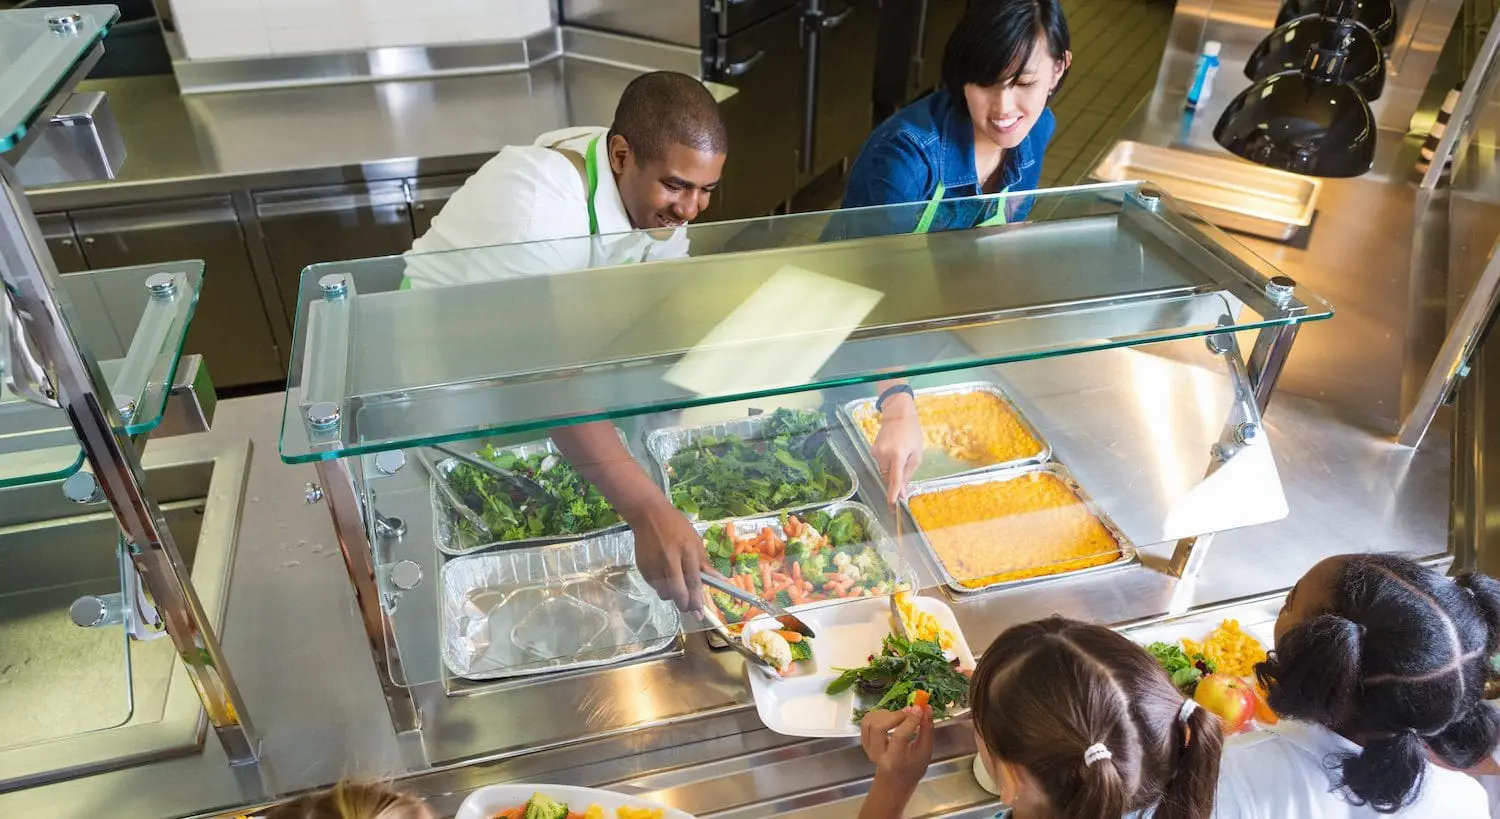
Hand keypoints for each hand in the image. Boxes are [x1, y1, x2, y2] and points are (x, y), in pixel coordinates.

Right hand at [626, 501, 706, 611]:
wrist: (649, 515)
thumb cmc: (677, 527)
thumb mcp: (695, 541)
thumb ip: (704, 564)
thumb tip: (720, 580)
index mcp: (687, 551)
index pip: (693, 581)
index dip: (697, 600)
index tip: (699, 614)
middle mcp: (670, 559)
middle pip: (677, 591)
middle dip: (684, 604)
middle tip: (687, 607)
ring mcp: (654, 564)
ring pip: (664, 593)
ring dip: (672, 596)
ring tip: (675, 586)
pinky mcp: (642, 567)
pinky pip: (653, 586)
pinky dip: (661, 587)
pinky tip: (664, 577)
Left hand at [859, 707, 933, 792]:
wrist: (894, 780)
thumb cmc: (913, 768)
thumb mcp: (925, 752)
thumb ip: (927, 730)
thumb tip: (926, 708)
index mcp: (895, 760)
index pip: (899, 737)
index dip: (910, 721)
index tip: (919, 709)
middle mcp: (877, 754)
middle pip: (879, 727)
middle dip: (896, 715)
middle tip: (910, 711)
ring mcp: (868, 747)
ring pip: (870, 721)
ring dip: (886, 714)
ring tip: (900, 716)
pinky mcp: (864, 741)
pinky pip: (866, 721)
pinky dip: (878, 715)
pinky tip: (889, 718)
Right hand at [871, 392, 922, 506]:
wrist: (898, 414)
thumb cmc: (911, 432)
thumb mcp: (916, 453)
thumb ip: (909, 473)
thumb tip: (902, 490)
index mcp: (897, 455)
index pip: (894, 479)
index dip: (893, 493)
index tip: (892, 505)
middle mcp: (884, 454)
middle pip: (888, 477)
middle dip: (895, 480)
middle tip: (904, 471)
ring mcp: (876, 452)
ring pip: (883, 471)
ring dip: (891, 470)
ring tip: (900, 454)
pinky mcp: (872, 450)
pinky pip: (880, 463)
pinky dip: (887, 463)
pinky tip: (893, 451)